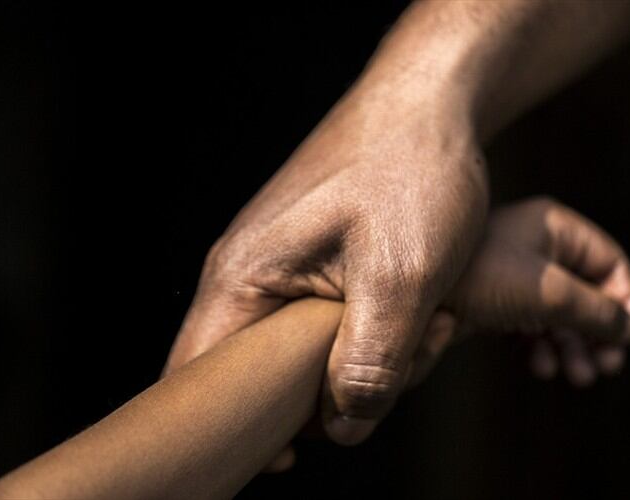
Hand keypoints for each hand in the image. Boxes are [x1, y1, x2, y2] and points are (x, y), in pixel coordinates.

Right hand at [163, 77, 488, 456]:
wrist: (430, 104)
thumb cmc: (412, 175)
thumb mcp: (402, 276)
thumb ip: (368, 362)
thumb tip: (344, 430)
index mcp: (242, 277)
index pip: (200, 378)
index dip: (229, 430)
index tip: (283, 458)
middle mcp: (245, 272)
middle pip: (250, 373)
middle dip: (316, 396)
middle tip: (391, 374)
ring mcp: (277, 263)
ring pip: (295, 351)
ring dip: (351, 363)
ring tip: (421, 331)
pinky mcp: (310, 258)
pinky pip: (319, 322)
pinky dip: (361, 337)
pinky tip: (411, 320)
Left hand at [426, 197, 629, 387]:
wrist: (412, 290)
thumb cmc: (480, 280)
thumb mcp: (549, 296)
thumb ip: (597, 314)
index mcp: (555, 228)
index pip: (610, 263)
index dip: (629, 302)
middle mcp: (536, 246)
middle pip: (587, 292)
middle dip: (599, 333)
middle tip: (605, 368)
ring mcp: (513, 273)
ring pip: (559, 312)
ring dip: (572, 346)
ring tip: (575, 377)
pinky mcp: (491, 297)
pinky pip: (530, 323)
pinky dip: (541, 345)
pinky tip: (540, 366)